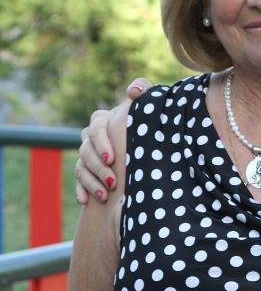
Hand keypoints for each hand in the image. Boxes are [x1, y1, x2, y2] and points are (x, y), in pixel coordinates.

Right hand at [74, 78, 151, 203]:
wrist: (151, 146)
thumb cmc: (150, 120)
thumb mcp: (149, 105)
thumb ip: (144, 90)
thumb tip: (132, 91)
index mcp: (103, 120)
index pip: (96, 128)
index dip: (101, 143)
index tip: (112, 158)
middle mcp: (91, 136)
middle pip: (85, 150)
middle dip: (97, 167)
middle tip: (112, 182)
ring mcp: (87, 153)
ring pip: (81, 166)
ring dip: (91, 181)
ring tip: (105, 194)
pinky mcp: (86, 169)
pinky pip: (78, 179)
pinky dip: (81, 189)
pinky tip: (85, 200)